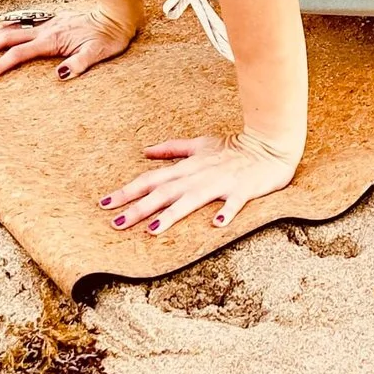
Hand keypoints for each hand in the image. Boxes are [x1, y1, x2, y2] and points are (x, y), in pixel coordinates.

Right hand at [0, 5, 137, 81]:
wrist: (117, 15)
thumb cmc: (109, 37)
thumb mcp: (98, 54)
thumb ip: (80, 64)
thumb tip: (60, 74)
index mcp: (52, 40)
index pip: (19, 54)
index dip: (0, 64)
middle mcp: (45, 30)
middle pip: (8, 38)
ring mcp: (47, 24)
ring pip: (12, 29)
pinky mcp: (51, 21)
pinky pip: (22, 25)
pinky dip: (6, 28)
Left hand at [99, 132, 296, 235]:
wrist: (269, 144)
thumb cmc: (234, 147)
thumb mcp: (200, 144)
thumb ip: (171, 148)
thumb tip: (145, 151)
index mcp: (187, 167)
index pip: (151, 180)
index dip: (127, 191)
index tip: (104, 203)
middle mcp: (198, 175)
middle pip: (163, 193)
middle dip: (138, 208)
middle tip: (116, 224)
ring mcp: (220, 183)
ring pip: (191, 199)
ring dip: (172, 214)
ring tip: (152, 230)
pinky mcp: (242, 190)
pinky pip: (233, 202)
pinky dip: (226, 212)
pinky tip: (217, 224)